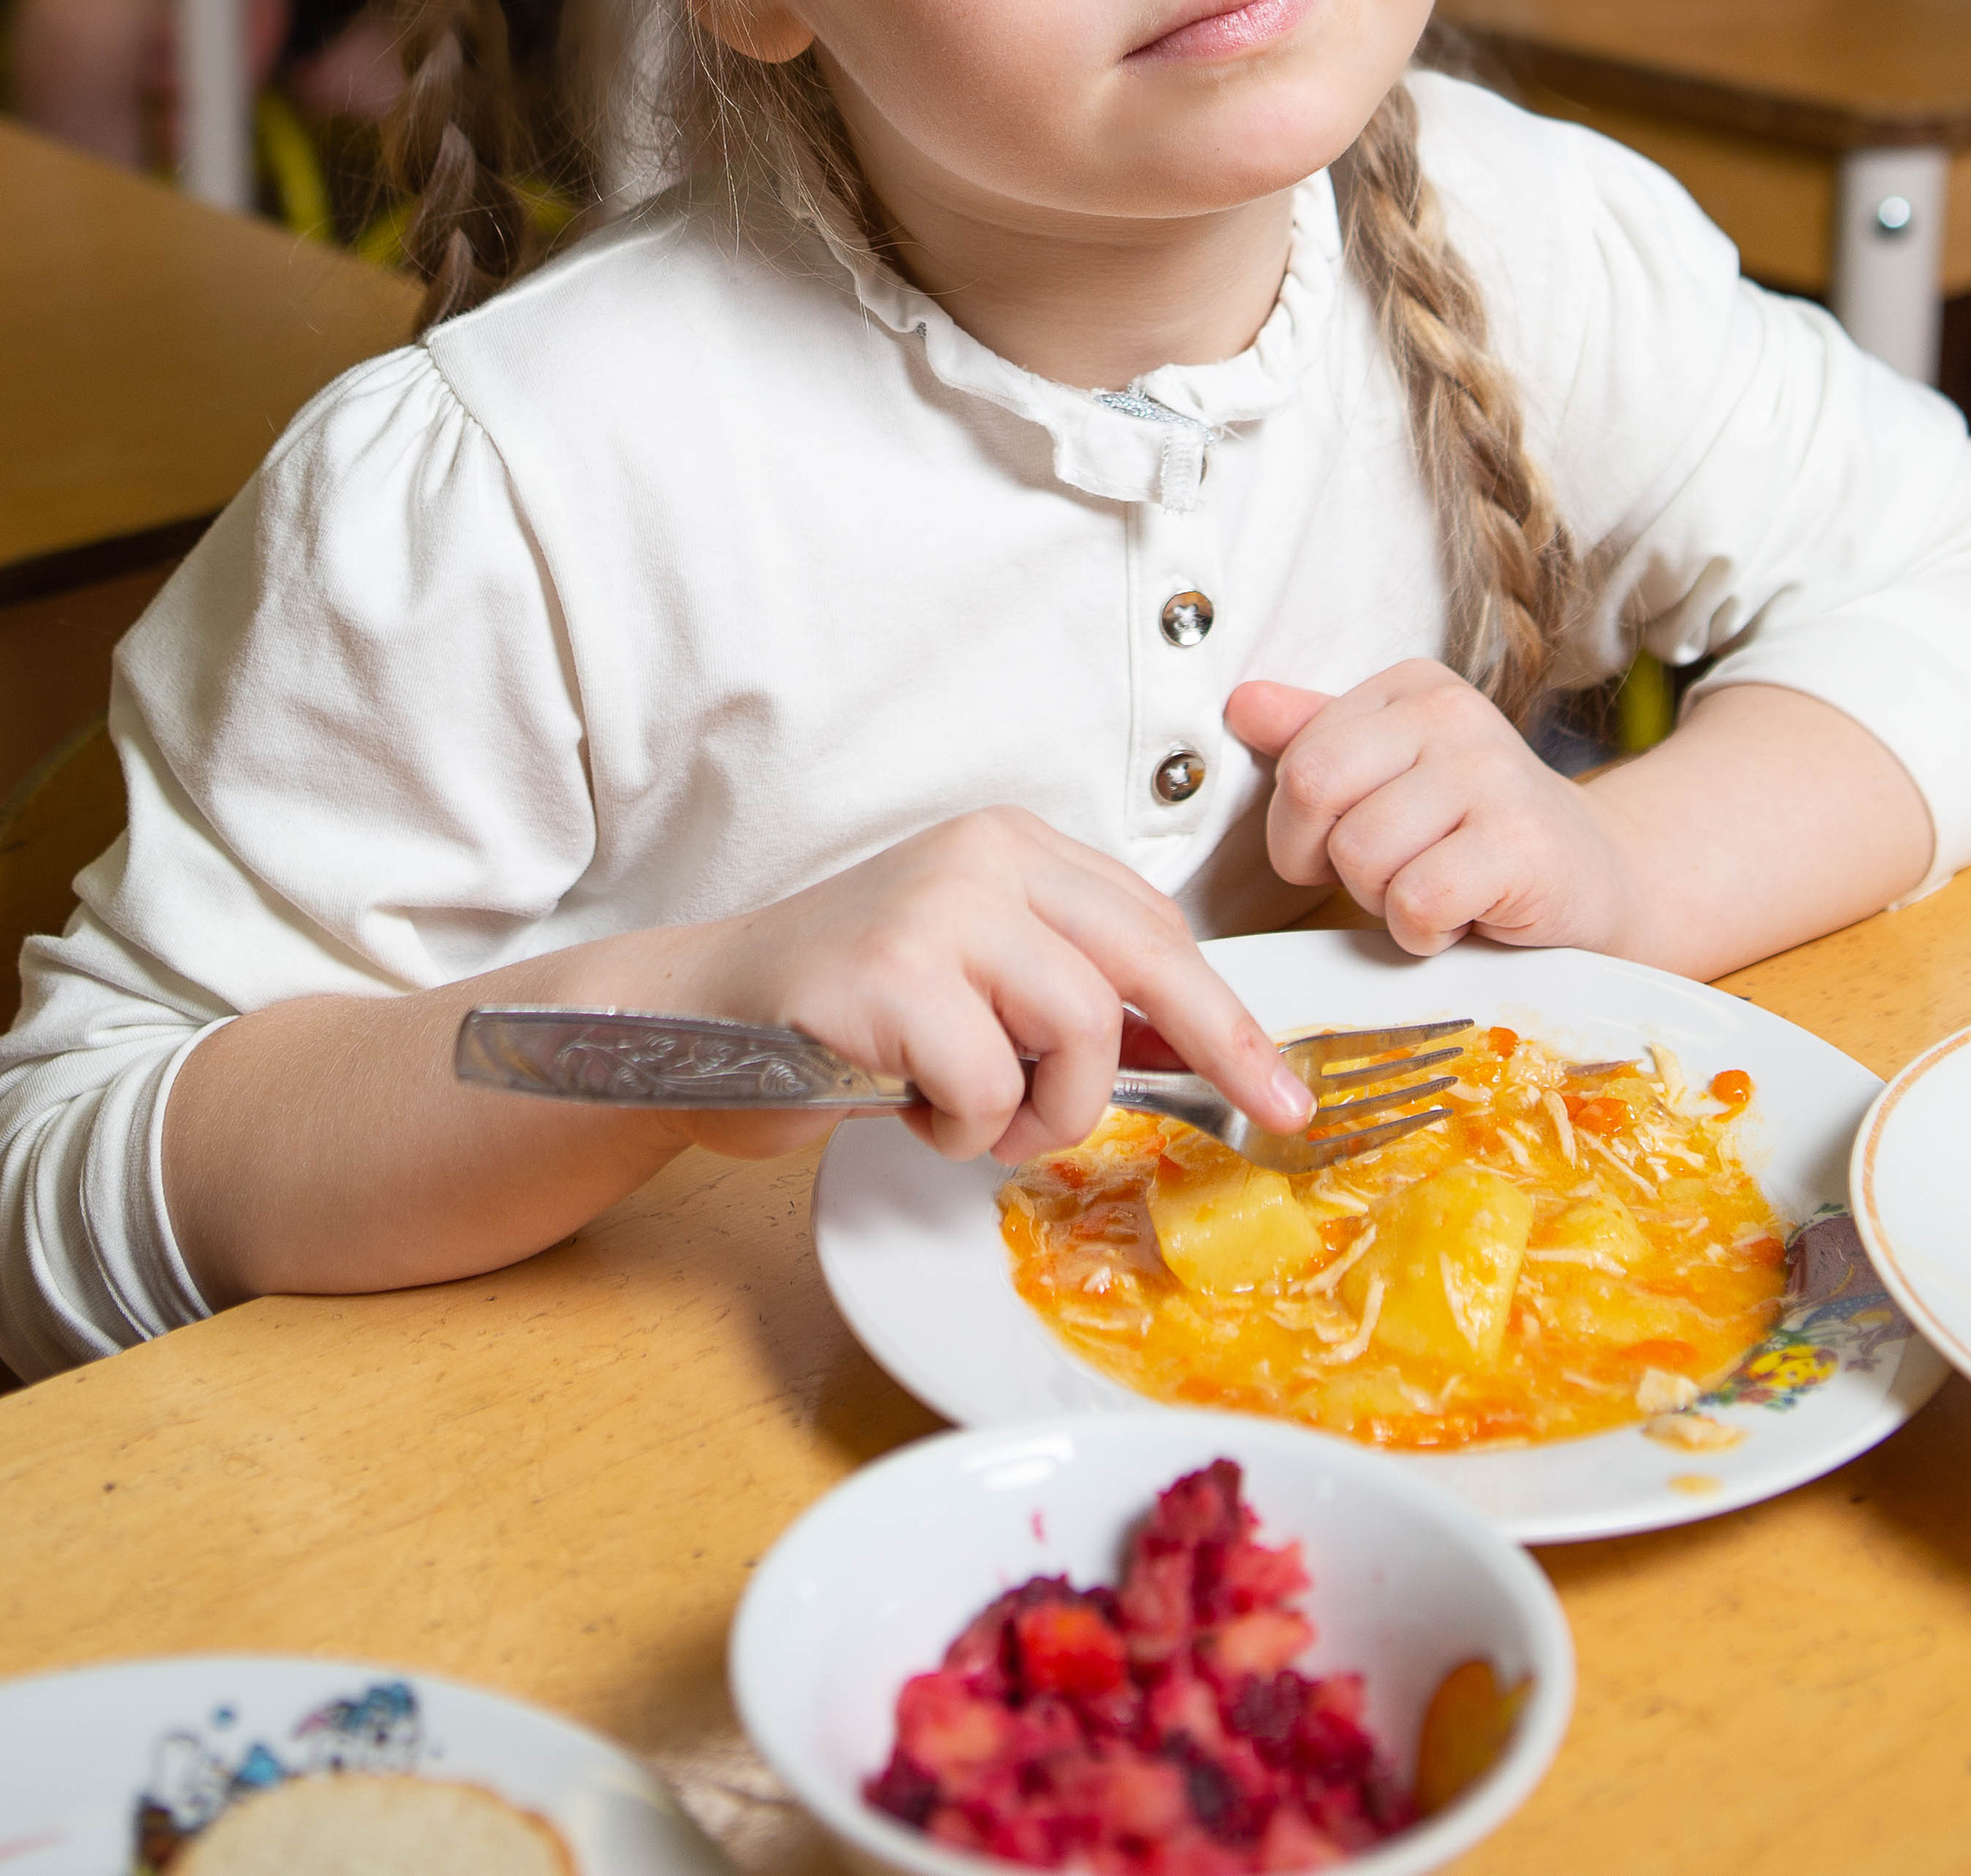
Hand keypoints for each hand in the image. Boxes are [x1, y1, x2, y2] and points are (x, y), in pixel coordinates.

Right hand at [651, 808, 1313, 1166]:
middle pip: (1146, 959)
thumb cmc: (844, 1010)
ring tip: (970, 1114)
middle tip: (1269, 1112)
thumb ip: (1072, 988)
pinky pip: (988, 1086)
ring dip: (1036, 1112)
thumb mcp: (977, 971)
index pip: (1155, 925)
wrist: (695, 1014)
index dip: (1223, 1011)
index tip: (1274, 1079)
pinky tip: (901, 1101)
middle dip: (1221, 1045)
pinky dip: (958, 1126)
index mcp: (1015, 845)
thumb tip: (1199, 1050)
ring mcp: (936, 910)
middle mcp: (984, 858)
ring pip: (1077, 1033)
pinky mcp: (890, 977)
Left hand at [1226, 665, 1631, 955]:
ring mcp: (1493, 774)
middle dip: (1330, 861)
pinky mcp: (1522, 845)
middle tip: (1384, 877)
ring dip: (1383, 903)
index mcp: (1412, 686)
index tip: (1348, 845)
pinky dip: (1422, 934)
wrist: (1597, 882)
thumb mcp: (1394, 776)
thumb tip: (1241, 704)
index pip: (1298, 755)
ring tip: (1434, 890)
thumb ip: (1317, 738)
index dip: (1299, 828)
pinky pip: (1415, 902)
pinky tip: (1461, 918)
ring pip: (1361, 854)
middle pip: (1314, 790)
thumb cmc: (1476, 835)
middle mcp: (1453, 713)